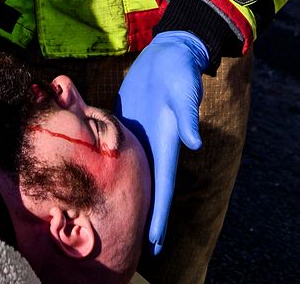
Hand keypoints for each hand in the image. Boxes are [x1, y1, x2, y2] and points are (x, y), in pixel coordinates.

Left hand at [116, 30, 208, 255]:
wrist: (170, 51)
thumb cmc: (179, 70)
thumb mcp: (184, 90)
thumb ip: (188, 115)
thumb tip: (196, 144)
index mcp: (166, 141)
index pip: (162, 186)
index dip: (159, 214)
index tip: (154, 243)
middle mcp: (153, 143)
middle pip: (148, 188)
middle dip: (145, 216)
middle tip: (137, 248)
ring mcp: (140, 134)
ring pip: (134, 172)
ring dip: (130, 196)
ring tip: (121, 222)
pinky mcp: (127, 122)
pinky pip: (117, 150)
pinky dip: (113, 169)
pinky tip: (103, 181)